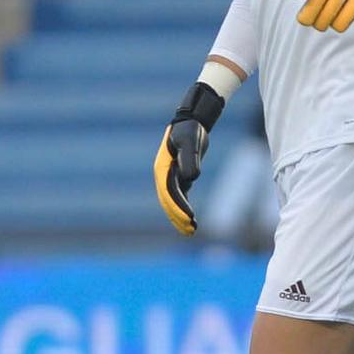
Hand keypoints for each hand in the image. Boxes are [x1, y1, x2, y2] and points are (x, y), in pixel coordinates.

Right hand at [154, 81, 224, 235]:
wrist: (190, 122)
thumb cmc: (190, 130)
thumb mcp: (190, 141)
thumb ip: (190, 158)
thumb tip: (191, 178)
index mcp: (163, 168)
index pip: (169, 192)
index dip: (178, 206)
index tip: (189, 217)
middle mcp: (163, 175)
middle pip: (168, 201)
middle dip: (178, 216)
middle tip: (190, 230)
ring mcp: (170, 177)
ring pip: (172, 201)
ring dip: (179, 217)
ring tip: (191, 231)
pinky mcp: (180, 176)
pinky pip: (179, 196)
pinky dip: (184, 208)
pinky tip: (191, 220)